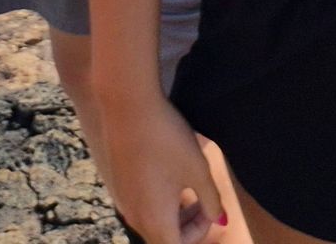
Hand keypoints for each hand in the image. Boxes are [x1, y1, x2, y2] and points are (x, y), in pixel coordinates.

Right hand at [100, 92, 225, 243]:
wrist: (127, 106)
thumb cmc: (167, 139)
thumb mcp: (199, 170)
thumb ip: (212, 201)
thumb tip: (219, 219)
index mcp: (156, 221)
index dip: (198, 233)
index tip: (209, 208)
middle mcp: (134, 216)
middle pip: (163, 238)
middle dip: (187, 226)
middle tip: (203, 201)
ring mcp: (122, 200)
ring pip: (150, 222)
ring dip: (171, 214)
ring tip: (186, 186)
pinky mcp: (116, 184)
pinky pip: (139, 206)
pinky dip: (156, 201)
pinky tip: (166, 173)